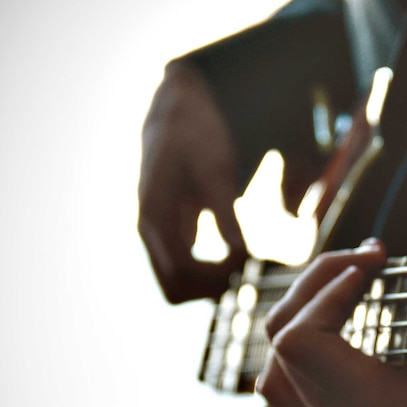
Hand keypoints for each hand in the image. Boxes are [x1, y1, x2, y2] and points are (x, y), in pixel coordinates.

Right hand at [138, 61, 246, 302]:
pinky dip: (209, 270)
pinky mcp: (169, 229)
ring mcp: (156, 232)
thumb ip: (226, 214)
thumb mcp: (216, 170)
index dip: (219, 273)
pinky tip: (237, 251)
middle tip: (246, 263)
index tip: (248, 255)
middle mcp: (149, 231)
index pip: (183, 272)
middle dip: (212, 285)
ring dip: (210, 282)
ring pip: (177, 283)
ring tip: (243, 258)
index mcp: (155, 217)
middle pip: (174, 289)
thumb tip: (242, 254)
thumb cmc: (197, 134)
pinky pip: (184, 267)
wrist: (177, 110)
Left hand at [257, 204, 406, 406]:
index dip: (327, 288)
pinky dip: (301, 350)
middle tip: (369, 259)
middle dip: (319, 285)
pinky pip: (286, 389)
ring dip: (305, 316)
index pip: (300, 341)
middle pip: (283, 343)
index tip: (373, 262)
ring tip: (350, 287)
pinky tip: (340, 321)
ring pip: (273, 370)